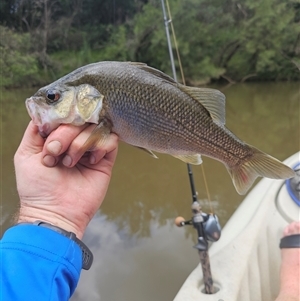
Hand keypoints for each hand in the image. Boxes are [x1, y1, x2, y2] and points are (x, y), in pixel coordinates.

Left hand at [14, 121, 117, 238]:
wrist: (55, 212)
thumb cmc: (37, 188)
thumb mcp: (25, 155)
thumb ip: (35, 131)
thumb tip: (46, 111)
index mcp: (58, 138)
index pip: (65, 115)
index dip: (59, 119)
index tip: (49, 136)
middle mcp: (75, 141)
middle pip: (80, 119)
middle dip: (65, 134)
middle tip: (55, 152)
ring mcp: (91, 150)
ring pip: (95, 127)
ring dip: (80, 143)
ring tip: (70, 162)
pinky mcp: (105, 160)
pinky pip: (110, 140)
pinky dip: (99, 146)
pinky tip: (90, 162)